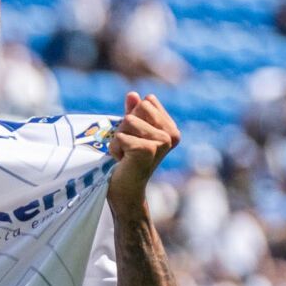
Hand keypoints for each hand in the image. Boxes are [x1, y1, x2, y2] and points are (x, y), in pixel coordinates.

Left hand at [106, 92, 178, 211]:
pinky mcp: (147, 150)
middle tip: (129, 147)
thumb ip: (134, 112)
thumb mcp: (132, 132)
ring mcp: (161, 143)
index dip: (135, 117)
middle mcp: (171, 135)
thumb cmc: (128, 161)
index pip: (147, 101)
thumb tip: (133, 94)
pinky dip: (114, 148)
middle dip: (126, 126)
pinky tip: (122, 161)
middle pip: (138, 108)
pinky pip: (120, 136)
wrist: (126, 191)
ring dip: (119, 138)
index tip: (136, 139)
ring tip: (125, 154)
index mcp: (171, 129)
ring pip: (128, 121)